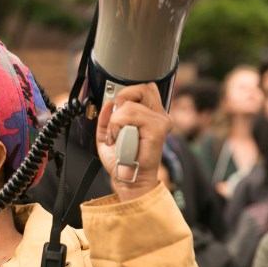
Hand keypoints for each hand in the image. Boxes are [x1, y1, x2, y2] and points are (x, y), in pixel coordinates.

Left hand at [95, 83, 172, 201]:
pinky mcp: (157, 129)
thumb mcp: (109, 133)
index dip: (129, 92)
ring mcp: (160, 122)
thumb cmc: (122, 159)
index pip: (145, 88)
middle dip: (122, 100)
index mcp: (151, 115)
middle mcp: (159, 116)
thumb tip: (109, 103)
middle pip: (141, 89)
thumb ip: (107, 116)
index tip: (118, 107)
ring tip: (117, 136)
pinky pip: (130, 115)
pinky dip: (118, 126)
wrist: (127, 178)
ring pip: (129, 105)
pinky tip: (120, 139)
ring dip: (115, 122)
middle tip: (116, 120)